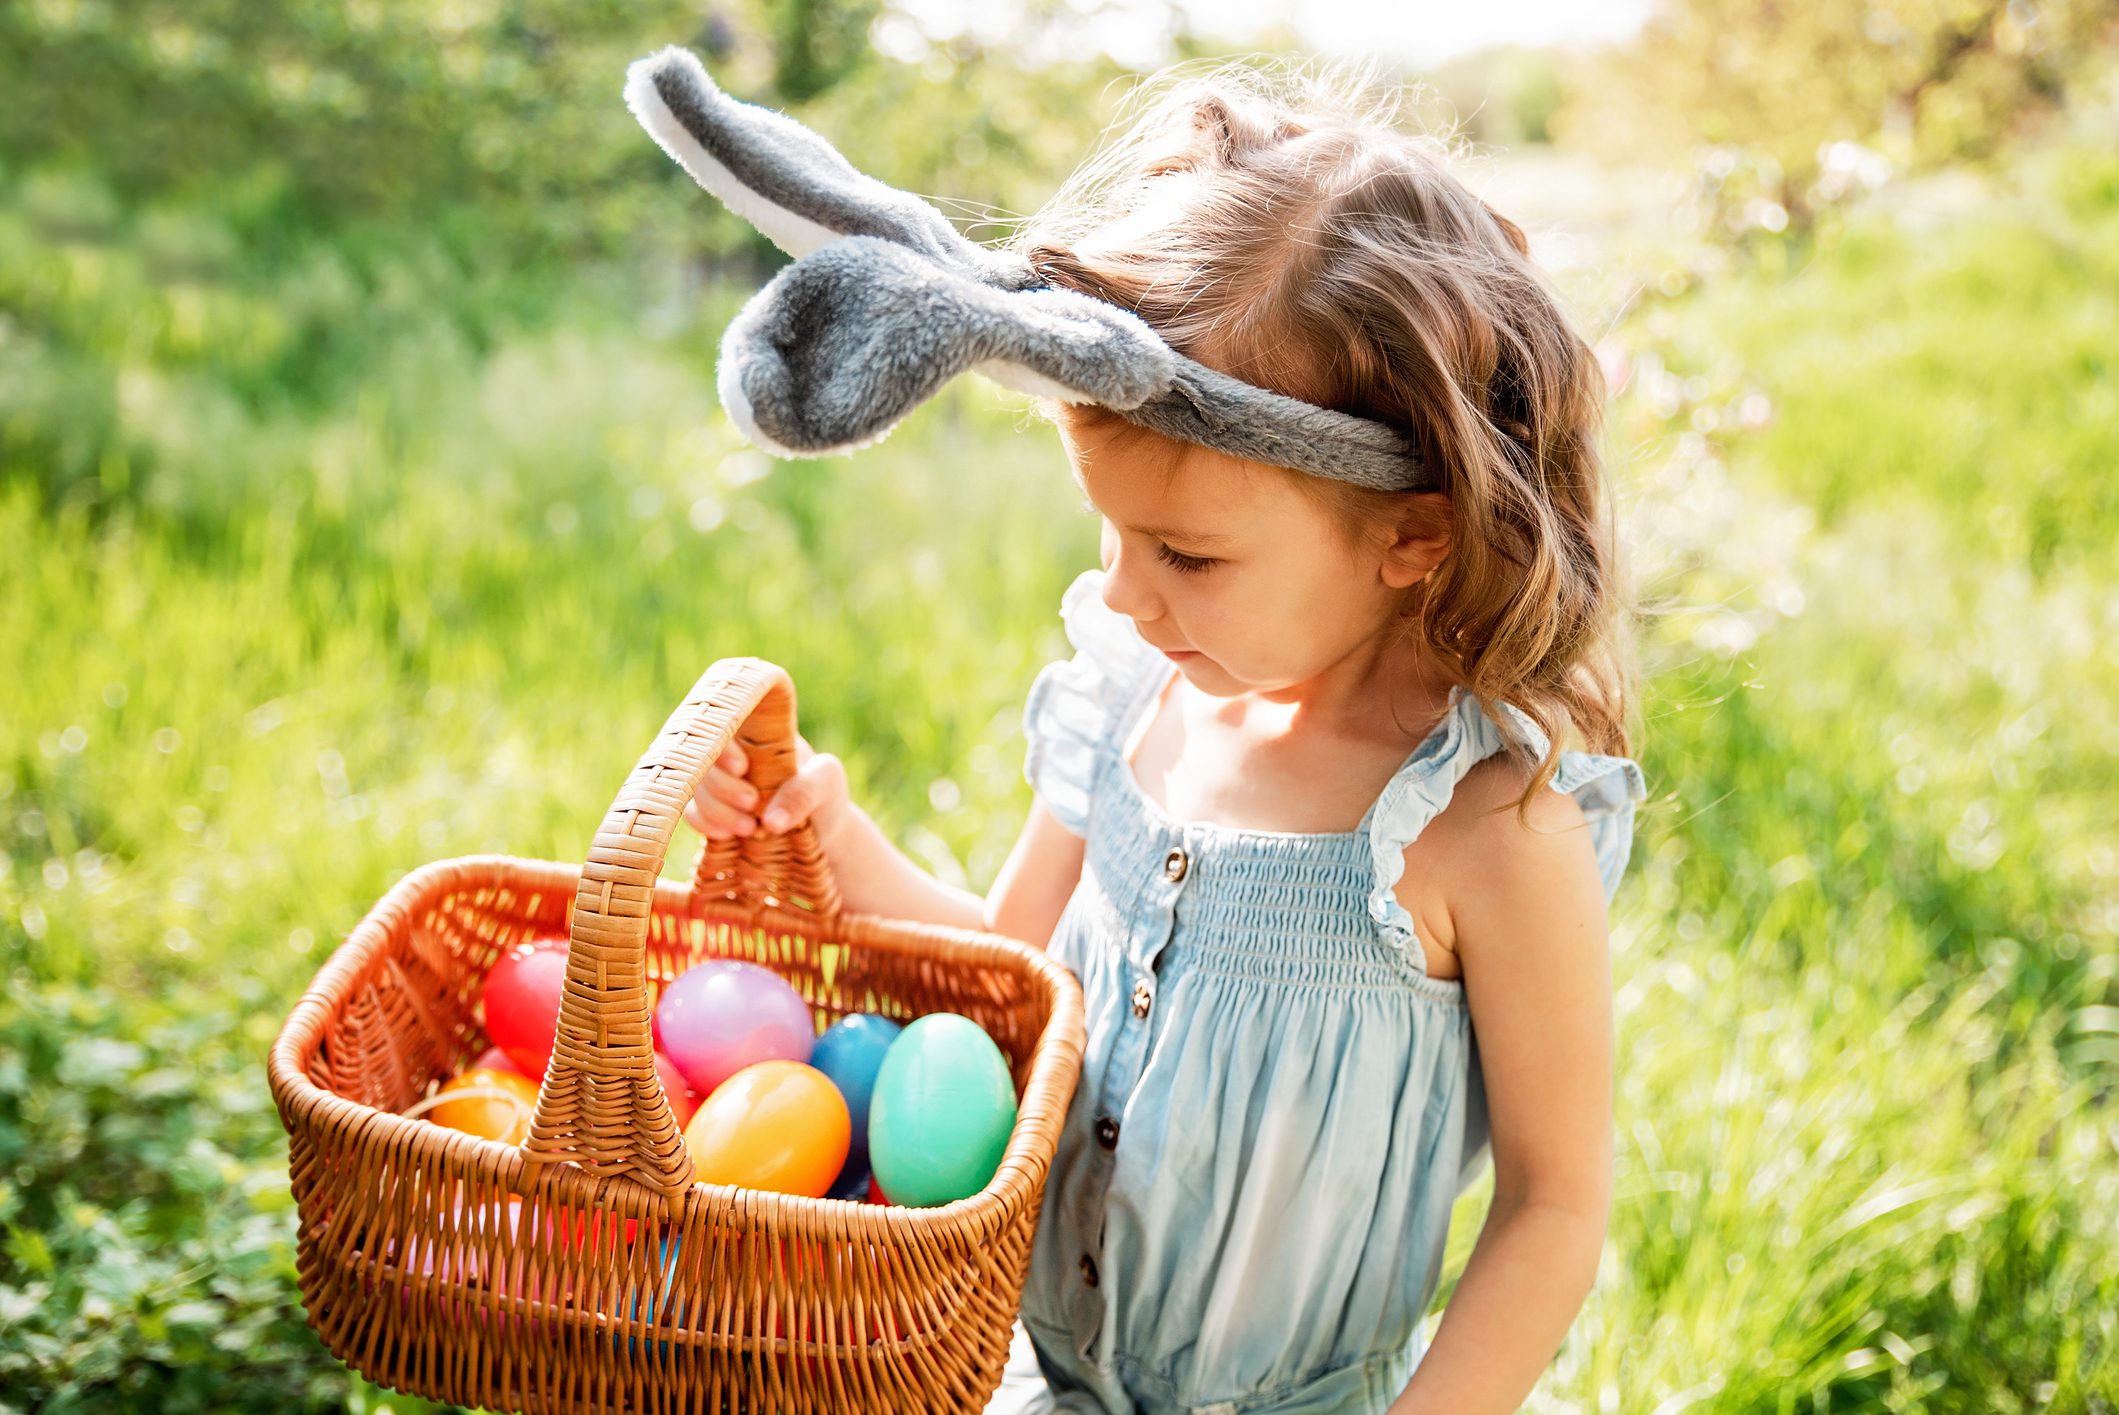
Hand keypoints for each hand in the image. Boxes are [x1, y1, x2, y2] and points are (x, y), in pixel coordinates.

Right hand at [683, 730, 851, 848]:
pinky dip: (704, 824)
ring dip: (715, 810)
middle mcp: (731, 753)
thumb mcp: (827, 782)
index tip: (742, 767)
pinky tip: (727, 835)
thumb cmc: (825, 794)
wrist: (821, 831)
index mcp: (756, 732)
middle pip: (703, 759)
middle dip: (722, 785)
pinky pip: (692, 812)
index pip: (725, 723)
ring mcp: (719, 781)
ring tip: (749, 828)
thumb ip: (804, 792)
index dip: (724, 743)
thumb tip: (771, 821)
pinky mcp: (713, 810)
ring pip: (695, 787)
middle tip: (752, 803)